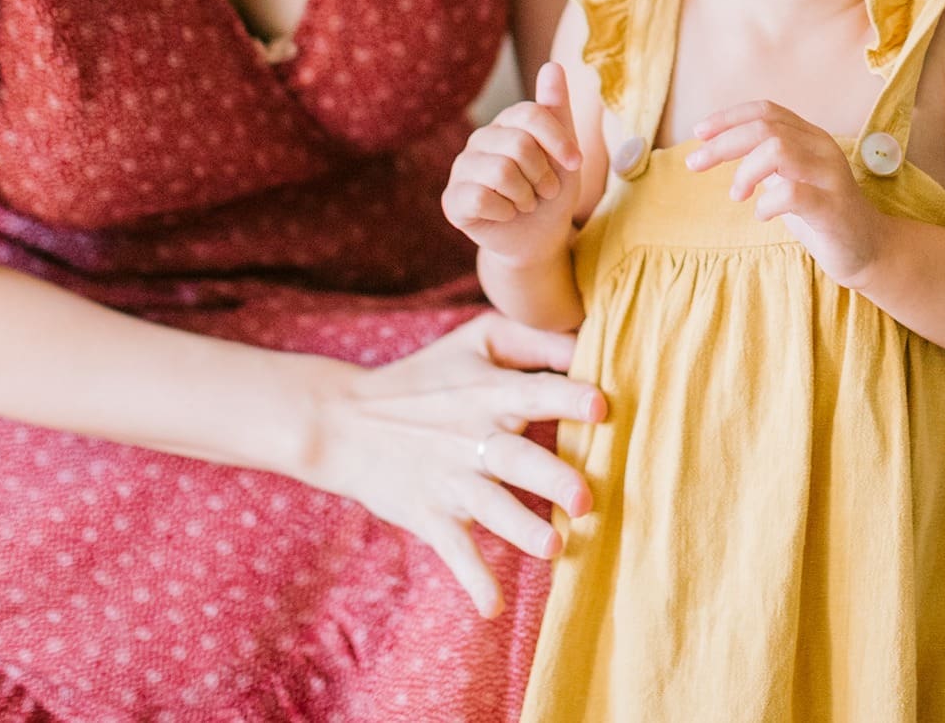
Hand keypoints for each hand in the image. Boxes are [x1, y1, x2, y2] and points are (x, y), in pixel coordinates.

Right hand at [302, 310, 605, 616]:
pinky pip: (454, 550)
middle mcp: (474, 438)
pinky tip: (491, 607)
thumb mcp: (476, 340)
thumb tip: (588, 340)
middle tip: (585, 499)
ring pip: (492, 507)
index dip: (568, 398)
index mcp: (491, 393)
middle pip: (519, 459)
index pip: (536, 392)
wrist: (344, 422)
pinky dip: (471, 579)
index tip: (600, 406)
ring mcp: (451, 480)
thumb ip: (533, 337)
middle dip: (552, 478)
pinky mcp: (429, 515)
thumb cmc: (425, 377)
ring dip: (522, 529)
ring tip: (554, 547)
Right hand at [443, 63, 583, 267]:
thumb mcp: (564, 151)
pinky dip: (505, 212)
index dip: (558, 140)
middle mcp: (480, 140)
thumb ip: (557, 110)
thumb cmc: (551, 191)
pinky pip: (481, 198)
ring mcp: (462, 169)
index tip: (576, 162)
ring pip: (501, 172)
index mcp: (507, 123)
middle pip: (519, 145)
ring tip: (526, 202)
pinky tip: (506, 215)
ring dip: (526, 196)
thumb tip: (552, 65)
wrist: (538, 238)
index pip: (530, 114)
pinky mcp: (452, 199)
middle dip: (543, 175)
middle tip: (544, 191)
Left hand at [686, 101, 886, 284]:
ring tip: (737, 195)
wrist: (868, 250)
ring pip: (778, 150)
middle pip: (766, 128)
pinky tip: (762, 214)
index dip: (729, 117)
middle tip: (694, 163)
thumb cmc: (821, 214)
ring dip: (745, 171)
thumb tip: (718, 147)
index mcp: (811, 137)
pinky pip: (793, 193)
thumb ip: (764, 160)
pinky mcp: (833, 208)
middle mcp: (822, 148)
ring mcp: (830, 176)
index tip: (699, 132)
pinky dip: (767, 202)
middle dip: (723, 143)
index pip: (767, 110)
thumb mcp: (789, 179)